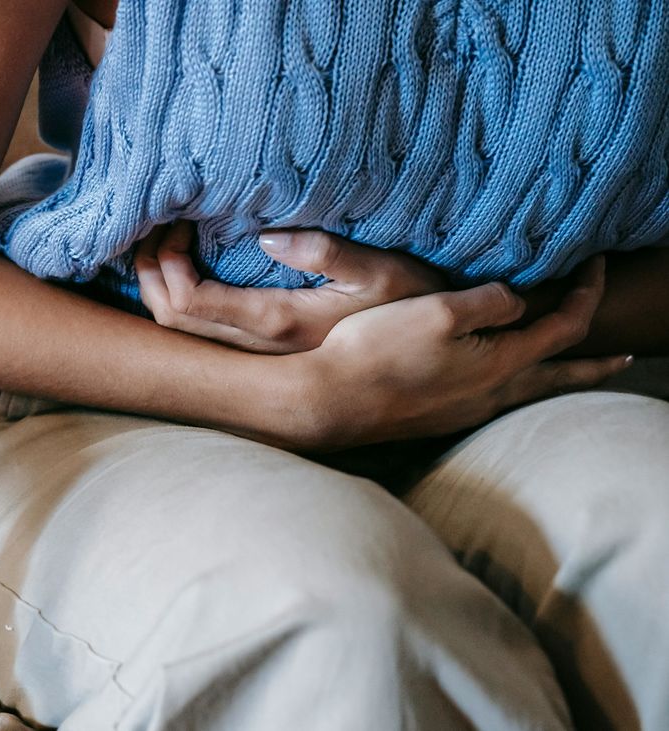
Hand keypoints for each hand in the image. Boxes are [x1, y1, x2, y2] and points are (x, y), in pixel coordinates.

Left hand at [135, 223, 446, 353]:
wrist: (432, 356)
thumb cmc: (414, 304)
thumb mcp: (384, 271)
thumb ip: (329, 253)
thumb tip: (267, 238)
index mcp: (277, 323)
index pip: (189, 303)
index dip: (166, 264)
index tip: (177, 221)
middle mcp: (258, 347)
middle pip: (170, 319)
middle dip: (150, 271)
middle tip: (157, 224)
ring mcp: (257, 353)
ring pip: (179, 330)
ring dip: (158, 285)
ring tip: (164, 240)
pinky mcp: (263, 350)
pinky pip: (199, 329)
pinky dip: (177, 296)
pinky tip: (185, 266)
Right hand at [298, 257, 632, 448]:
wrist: (329, 401)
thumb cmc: (378, 352)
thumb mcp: (438, 309)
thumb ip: (488, 300)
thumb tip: (516, 301)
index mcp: (500, 363)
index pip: (565, 326)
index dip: (587, 293)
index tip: (595, 265)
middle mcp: (491, 394)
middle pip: (560, 377)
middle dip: (594, 365)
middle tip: (625, 358)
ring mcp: (464, 411)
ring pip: (528, 392)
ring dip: (556, 377)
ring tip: (567, 371)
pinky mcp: (437, 418)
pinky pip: (495, 399)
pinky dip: (517, 385)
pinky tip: (498, 382)